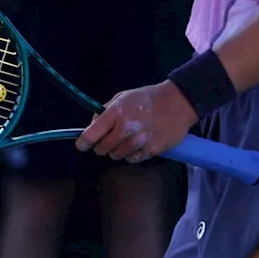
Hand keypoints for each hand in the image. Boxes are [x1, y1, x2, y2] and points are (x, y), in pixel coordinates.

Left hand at [75, 81, 197, 164]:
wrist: (177, 103)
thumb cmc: (146, 98)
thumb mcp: (122, 97)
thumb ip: (105, 111)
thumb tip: (91, 125)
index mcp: (116, 113)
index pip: (92, 134)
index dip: (83, 142)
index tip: (81, 145)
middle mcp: (126, 128)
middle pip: (102, 149)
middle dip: (101, 146)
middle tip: (107, 140)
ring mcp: (139, 141)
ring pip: (116, 156)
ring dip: (117, 150)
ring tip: (125, 140)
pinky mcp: (152, 151)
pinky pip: (132, 159)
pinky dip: (131, 154)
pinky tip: (137, 144)